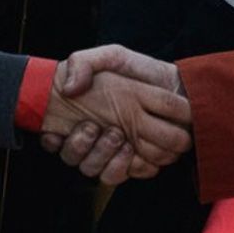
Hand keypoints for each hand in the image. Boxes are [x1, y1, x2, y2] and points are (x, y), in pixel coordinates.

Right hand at [40, 44, 190, 184]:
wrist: (177, 83)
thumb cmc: (141, 70)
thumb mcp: (111, 57)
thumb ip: (84, 64)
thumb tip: (69, 88)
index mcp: (86, 116)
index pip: (56, 140)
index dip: (57, 139)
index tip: (81, 125)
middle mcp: (97, 137)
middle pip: (81, 159)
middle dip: (91, 149)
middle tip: (109, 131)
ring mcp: (115, 151)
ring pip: (100, 170)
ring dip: (108, 157)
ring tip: (120, 137)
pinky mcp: (135, 162)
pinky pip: (122, 176)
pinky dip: (127, 166)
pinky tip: (131, 151)